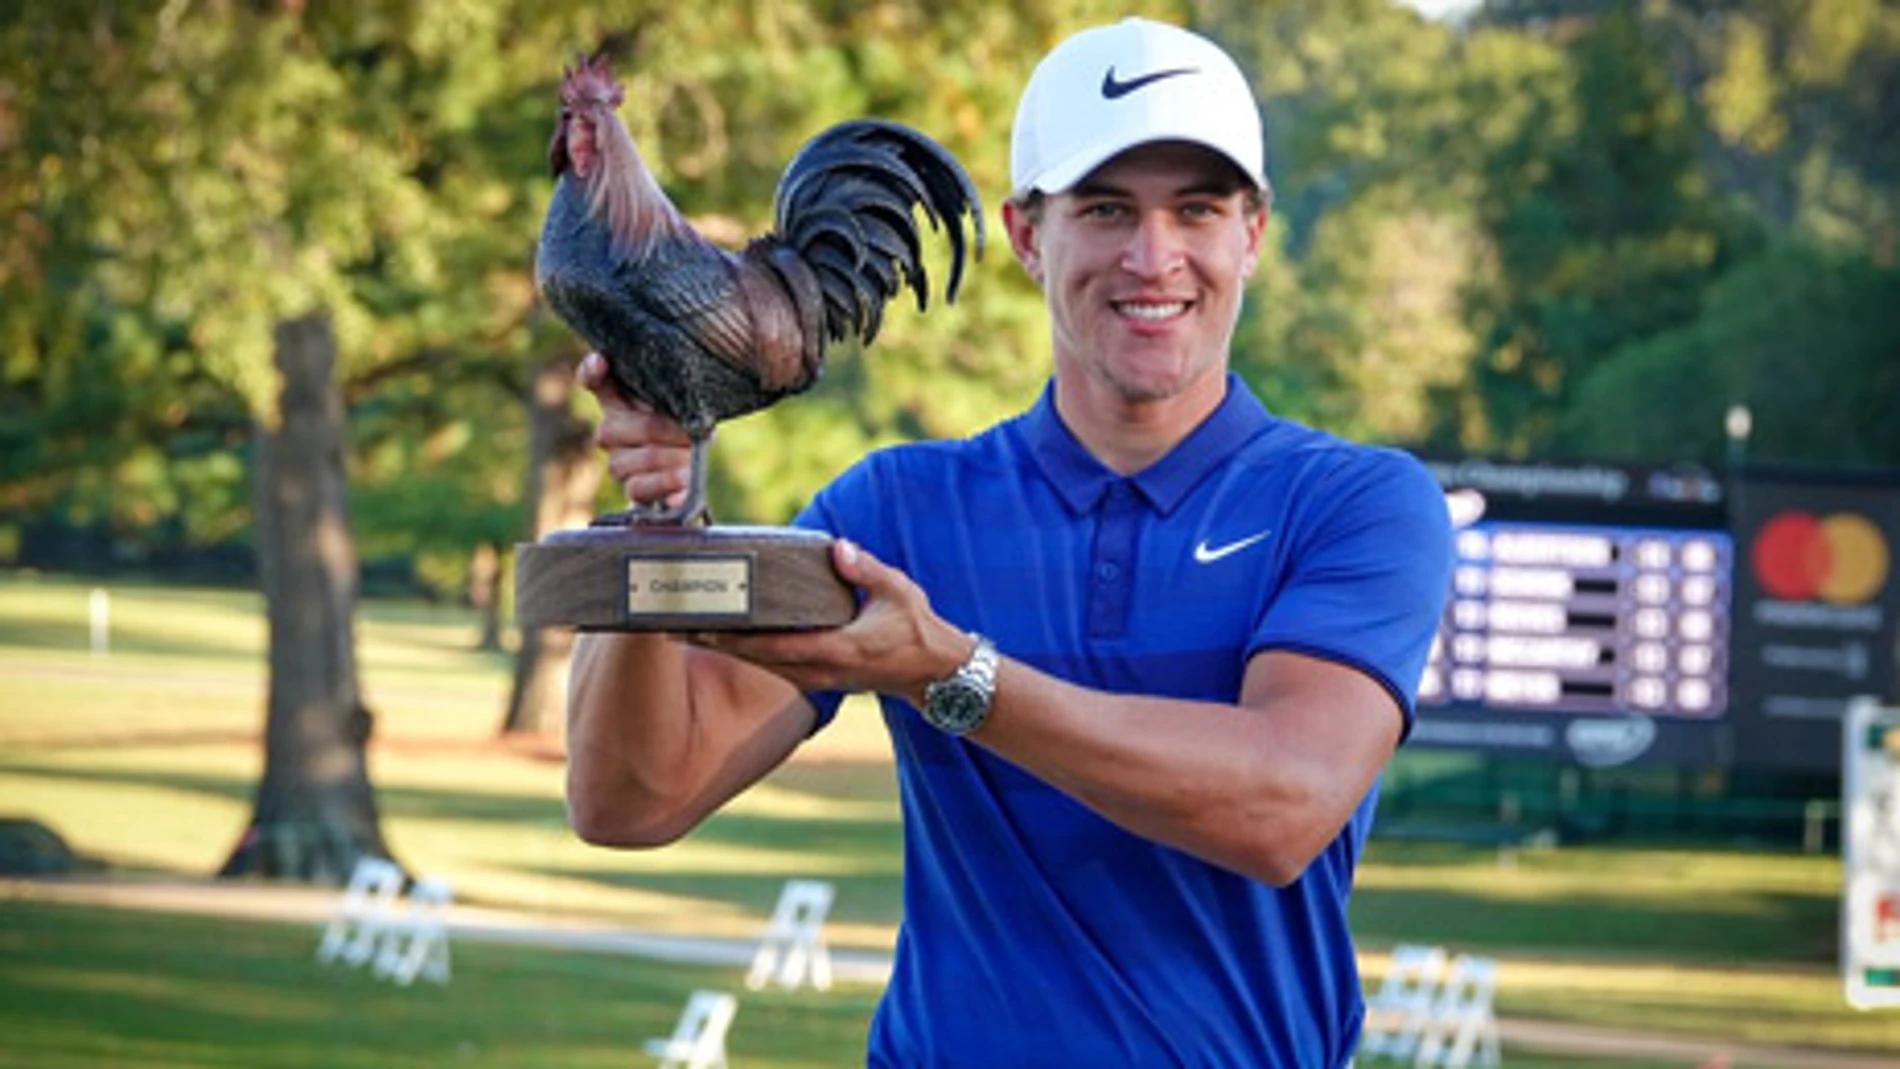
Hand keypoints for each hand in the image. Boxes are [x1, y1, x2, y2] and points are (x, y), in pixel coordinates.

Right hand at [576, 352, 695, 509]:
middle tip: (691, 433)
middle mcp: (610, 430)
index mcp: (619, 400)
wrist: (692, 469)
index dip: (591, 371)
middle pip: (615, 428)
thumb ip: (676, 394)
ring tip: (691, 456)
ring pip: (634, 459)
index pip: (593, 381)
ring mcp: (618, 462)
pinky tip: (683, 479)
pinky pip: (639, 488)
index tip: (602, 362)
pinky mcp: (632, 489)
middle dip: (662, 430)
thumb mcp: (682, 405)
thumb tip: (686, 402)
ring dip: (671, 457)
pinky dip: (666, 483)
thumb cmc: (685, 425)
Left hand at [690, 540, 973, 704]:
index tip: (700, 624)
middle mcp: (818, 669)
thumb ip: (866, 570)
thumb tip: (837, 547)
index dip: (732, 637)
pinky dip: (743, 652)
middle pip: (753, 658)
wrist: (934, 674)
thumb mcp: (898, 592)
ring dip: (722, 649)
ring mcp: (815, 678)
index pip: (772, 645)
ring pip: (758, 664)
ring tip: (684, 630)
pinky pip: (770, 665)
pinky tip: (722, 639)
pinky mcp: (815, 677)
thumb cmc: (917, 630)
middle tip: (672, 624)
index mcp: (836, 649)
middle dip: (712, 642)